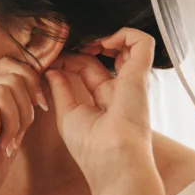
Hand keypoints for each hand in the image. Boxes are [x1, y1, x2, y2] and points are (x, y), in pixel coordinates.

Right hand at [0, 56, 46, 194]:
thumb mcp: (8, 141)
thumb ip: (19, 118)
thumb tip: (39, 97)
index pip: (13, 66)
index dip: (33, 83)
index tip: (40, 109)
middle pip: (13, 77)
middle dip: (26, 110)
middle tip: (13, 138)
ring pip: (3, 92)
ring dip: (11, 123)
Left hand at [44, 28, 155, 192]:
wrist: (113, 161)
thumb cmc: (91, 148)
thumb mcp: (67, 115)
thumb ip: (61, 91)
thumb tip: (52, 70)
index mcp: (105, 102)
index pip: (88, 70)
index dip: (70, 60)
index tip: (52, 60)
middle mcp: (121, 90)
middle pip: (101, 57)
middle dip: (83, 46)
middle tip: (64, 44)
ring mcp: (132, 82)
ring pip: (127, 45)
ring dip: (105, 35)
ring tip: (87, 39)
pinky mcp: (140, 75)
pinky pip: (142, 42)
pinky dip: (124, 33)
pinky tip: (104, 41)